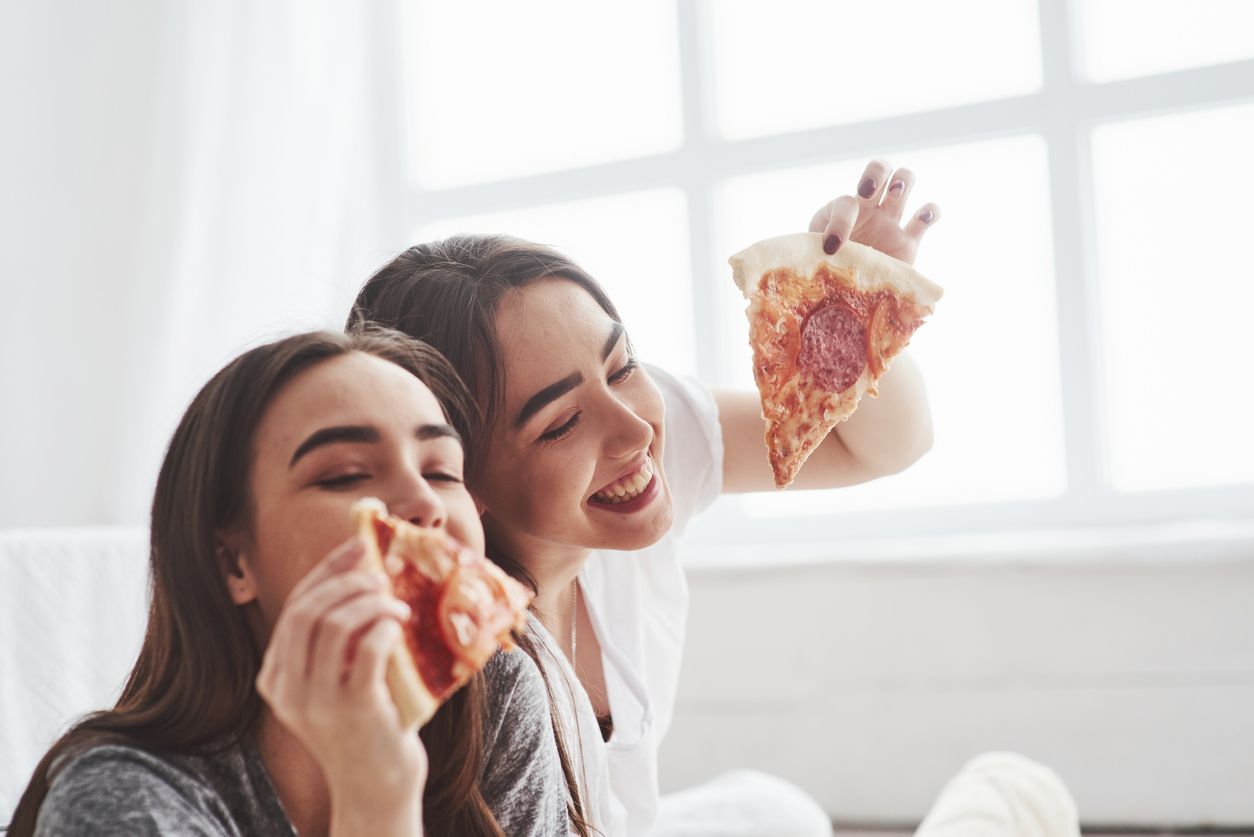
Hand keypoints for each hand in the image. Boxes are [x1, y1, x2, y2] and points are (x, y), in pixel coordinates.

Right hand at [256, 537, 425, 821]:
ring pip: (332, 625)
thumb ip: (337, 643)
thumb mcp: (336, 683)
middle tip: (380, 574)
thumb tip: (370, 575)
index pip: (294, 607)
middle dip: (346, 580)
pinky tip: (399, 625)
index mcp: (275, 678)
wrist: (376, 788)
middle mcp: (287, 690)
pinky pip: (366, 651)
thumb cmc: (366, 725)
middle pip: (306, 611)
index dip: (327, 571)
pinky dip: (384, 627)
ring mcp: (318, 703)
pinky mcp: (353, 711)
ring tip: (396, 603)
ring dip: (369, 602)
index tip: (359, 546)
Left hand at [809, 159, 939, 265]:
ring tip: (895, 195)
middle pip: (880, 168)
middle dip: (876, 171)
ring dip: (903, 180)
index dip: (840, 223)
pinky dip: (930, 211)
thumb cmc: (826, 272)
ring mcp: (891, 221)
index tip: (832, 248)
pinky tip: (924, 216)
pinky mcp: (909, 241)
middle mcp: (869, 209)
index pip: (845, 203)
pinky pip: (926, 217)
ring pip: (904, 180)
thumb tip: (829, 252)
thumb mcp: (814, 259)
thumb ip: (817, 252)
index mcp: (842, 211)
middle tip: (869, 192)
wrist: (846, 292)